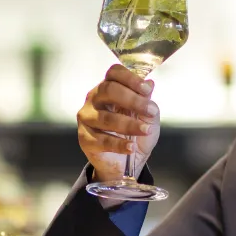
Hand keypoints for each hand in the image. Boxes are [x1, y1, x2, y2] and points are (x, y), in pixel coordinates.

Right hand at [77, 65, 159, 185]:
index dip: (130, 78)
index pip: (114, 73)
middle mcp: (94, 99)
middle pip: (108, 90)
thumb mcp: (147, 117)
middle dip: (132, 100)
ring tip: (145, 131)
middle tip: (150, 111)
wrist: (127, 162)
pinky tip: (131, 147)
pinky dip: (119, 144)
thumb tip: (150, 84)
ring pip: (106, 117)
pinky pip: (102, 140)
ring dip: (129, 124)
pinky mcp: (85, 138)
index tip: (146, 89)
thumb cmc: (135, 134)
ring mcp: (87, 118)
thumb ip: (147, 101)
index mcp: (108, 88)